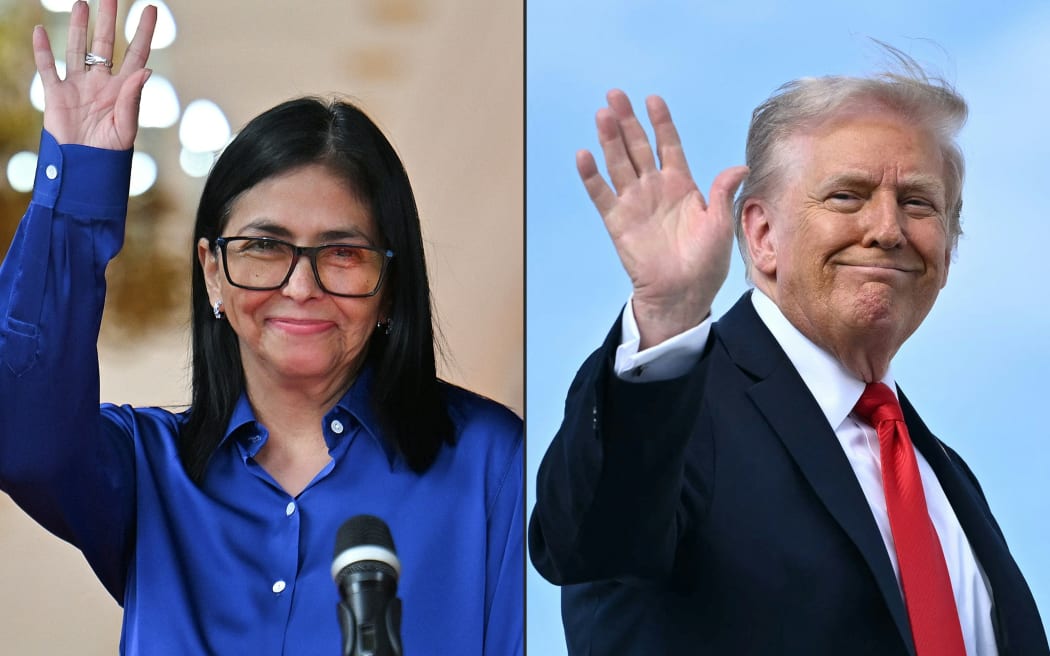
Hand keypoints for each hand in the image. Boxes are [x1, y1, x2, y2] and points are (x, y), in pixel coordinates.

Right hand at [32, 0, 156, 148]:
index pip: (136, 54)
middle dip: (108, 20)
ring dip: (78, 27)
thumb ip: (133, 98)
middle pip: (105, 45)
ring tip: (81, 4)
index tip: (151, 10)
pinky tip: (40, 30)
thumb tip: (147, 70)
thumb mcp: (126, 127)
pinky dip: (42, 50)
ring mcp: (78, 86)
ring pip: (77, 50)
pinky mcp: (57, 94)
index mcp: (123, 90)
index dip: (143, 32)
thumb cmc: (111, 153)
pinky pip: (48, 68)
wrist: (85, 168)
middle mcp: (101, 83)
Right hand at [577, 90, 747, 347]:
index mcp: (681, 185)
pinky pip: (601, 194)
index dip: (660, 122)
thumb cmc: (706, 262)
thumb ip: (722, 192)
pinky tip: (584, 155)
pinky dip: (591, 176)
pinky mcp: (618, 221)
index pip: (668, 145)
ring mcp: (634, 203)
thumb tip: (739, 166)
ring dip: (609, 139)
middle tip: (615, 95)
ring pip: (618, 163)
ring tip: (602, 115)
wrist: (683, 293)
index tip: (653, 100)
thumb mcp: (721, 224)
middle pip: (637, 146)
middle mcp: (654, 188)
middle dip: (627, 121)